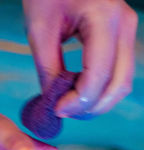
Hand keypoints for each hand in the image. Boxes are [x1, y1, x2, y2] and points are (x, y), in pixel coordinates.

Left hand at [23, 0, 137, 118]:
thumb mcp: (39, 31)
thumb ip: (47, 68)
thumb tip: (53, 102)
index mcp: (104, 18)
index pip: (99, 74)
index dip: (78, 100)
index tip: (56, 110)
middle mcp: (125, 25)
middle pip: (118, 83)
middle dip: (91, 107)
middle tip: (62, 112)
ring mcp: (128, 30)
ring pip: (123, 81)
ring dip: (97, 101)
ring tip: (68, 105)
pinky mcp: (122, 36)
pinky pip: (119, 72)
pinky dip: (100, 88)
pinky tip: (76, 91)